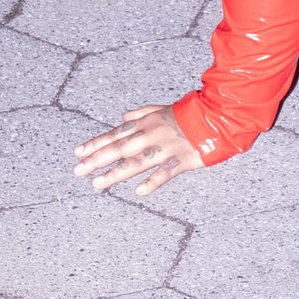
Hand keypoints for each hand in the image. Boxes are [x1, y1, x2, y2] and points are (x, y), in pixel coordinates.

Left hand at [75, 105, 207, 196]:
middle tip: (78, 171)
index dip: (96, 143)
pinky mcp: (183, 159)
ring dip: (116, 173)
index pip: (116, 133)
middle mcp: (152, 134)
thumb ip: (143, 112)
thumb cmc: (192, 111)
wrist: (220, 113)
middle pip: (120, 148)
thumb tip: (123, 116)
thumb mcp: (165, 107)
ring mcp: (167, 147)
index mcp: (147, 122)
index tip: (78, 153)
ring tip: (98, 184)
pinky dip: (153, 181)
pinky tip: (139, 191)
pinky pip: (166, 172)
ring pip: (137, 161)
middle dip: (97, 160)